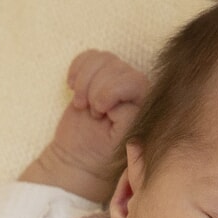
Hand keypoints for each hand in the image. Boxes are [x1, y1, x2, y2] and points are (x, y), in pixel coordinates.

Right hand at [22, 50, 148, 202]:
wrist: (77, 161)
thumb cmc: (102, 156)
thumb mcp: (119, 142)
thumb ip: (128, 118)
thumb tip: (120, 98)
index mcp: (144, 105)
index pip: (133, 80)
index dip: (110, 91)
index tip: (99, 112)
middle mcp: (133, 90)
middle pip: (116, 66)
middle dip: (95, 88)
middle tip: (90, 112)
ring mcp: (115, 80)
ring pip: (102, 59)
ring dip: (84, 80)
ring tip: (80, 104)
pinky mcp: (97, 76)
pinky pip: (89, 56)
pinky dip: (77, 68)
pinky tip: (73, 87)